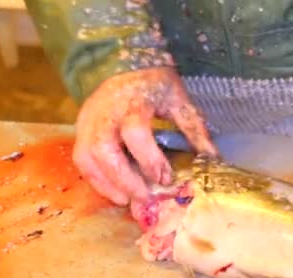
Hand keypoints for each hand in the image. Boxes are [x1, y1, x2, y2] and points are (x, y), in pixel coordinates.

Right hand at [73, 67, 217, 205]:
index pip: (135, 132)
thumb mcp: (178, 100)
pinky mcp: (80, 128)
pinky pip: (81, 159)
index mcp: (132, 102)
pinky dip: (96, 179)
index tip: (165, 178)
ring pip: (87, 158)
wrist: (127, 63)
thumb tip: (212, 157)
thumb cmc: (155, 84)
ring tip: (127, 200)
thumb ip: (193, 128)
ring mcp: (88, 120)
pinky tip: (115, 190)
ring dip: (107, 184)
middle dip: (125, 180)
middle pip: (104, 151)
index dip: (149, 159)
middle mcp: (105, 112)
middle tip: (145, 197)